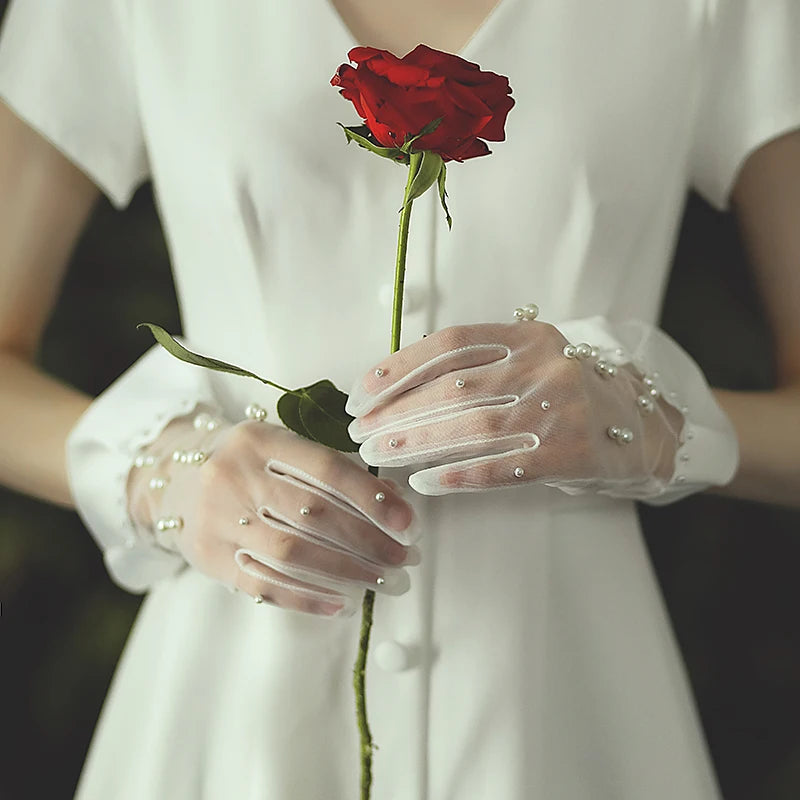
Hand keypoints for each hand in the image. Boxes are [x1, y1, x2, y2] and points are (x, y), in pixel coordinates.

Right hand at [127, 410, 418, 616]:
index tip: (408, 523)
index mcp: (261, 440)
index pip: (327, 470)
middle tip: (403, 558)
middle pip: (314, 515)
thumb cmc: (245, 463)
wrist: (172, 478)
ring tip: (382, 581)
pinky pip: (264, 585)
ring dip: (346, 571)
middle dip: (368, 541)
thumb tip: (393, 502)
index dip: (372, 498)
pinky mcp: (208, 557)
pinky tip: (341, 604)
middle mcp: (234, 476)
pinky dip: (308, 598)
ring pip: (292, 553)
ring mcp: (217, 519)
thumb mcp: (282, 449)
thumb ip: (333, 470)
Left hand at [345, 322, 684, 496]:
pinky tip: (423, 482)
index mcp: (529, 334)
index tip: (361, 393)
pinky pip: (500, 467)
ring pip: (471, 426)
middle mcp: (544, 365)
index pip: (449, 343)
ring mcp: (559, 409)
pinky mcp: (570, 454)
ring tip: (378, 458)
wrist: (648, 427)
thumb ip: (482, 365)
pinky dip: (455, 475)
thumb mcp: (534, 361)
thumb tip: (400, 392)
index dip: (398, 367)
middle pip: (452, 387)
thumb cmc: (572, 395)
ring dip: (415, 444)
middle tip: (360, 433)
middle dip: (396, 413)